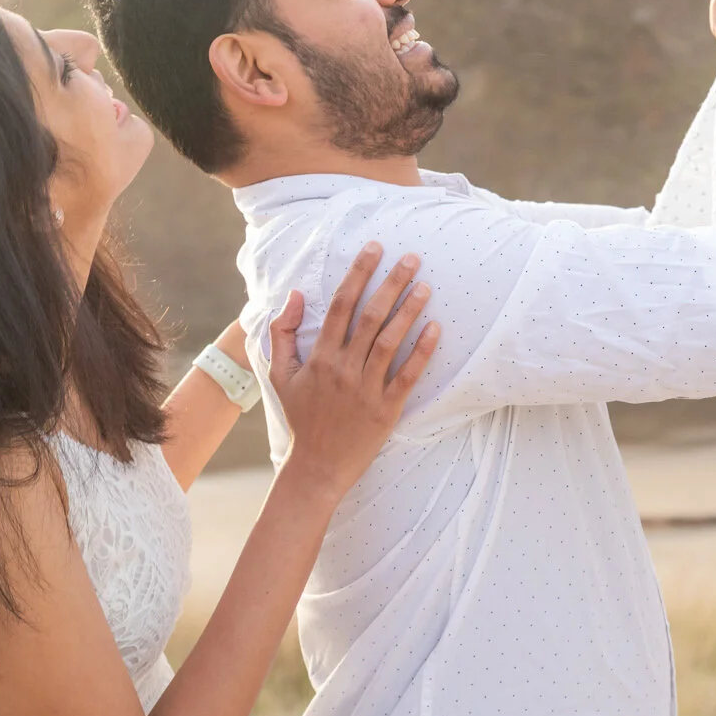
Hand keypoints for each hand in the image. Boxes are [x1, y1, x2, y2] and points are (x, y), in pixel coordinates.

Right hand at [269, 244, 437, 497]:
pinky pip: (407, 375)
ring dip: (409, 311)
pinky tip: (435, 328)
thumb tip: (294, 294)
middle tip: (411, 258)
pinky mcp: (386, 409)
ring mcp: (366, 389)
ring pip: (390, 341)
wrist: (317, 467)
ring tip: (425, 286)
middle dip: (391, 283)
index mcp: (320, 357)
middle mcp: (343, 368)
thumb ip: (283, 333)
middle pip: (370, 317)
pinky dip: (422, 351)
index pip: (341, 305)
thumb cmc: (301, 417)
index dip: (358, 273)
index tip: (374, 249)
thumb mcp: (280, 375)